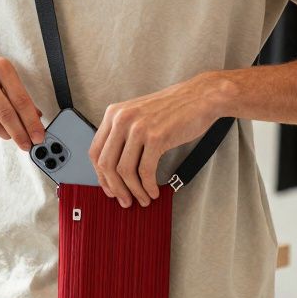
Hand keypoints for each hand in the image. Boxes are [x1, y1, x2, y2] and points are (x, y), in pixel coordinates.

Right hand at [0, 39, 45, 149]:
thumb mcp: (4, 73)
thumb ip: (19, 94)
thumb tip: (36, 118)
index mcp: (1, 67)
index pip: (21, 100)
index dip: (32, 122)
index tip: (38, 136)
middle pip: (6, 114)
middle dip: (19, 134)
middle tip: (27, 145)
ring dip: (4, 133)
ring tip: (8, 133)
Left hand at [88, 73, 224, 207]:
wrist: (201, 97)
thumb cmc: (173, 109)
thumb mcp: (138, 115)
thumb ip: (123, 135)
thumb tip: (114, 170)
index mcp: (113, 114)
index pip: (95, 151)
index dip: (101, 175)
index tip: (109, 189)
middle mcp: (121, 119)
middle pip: (106, 164)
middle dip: (114, 188)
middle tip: (124, 201)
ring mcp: (138, 128)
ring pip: (124, 170)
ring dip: (133, 191)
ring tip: (142, 199)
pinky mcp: (156, 137)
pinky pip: (145, 171)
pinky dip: (148, 186)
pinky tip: (153, 192)